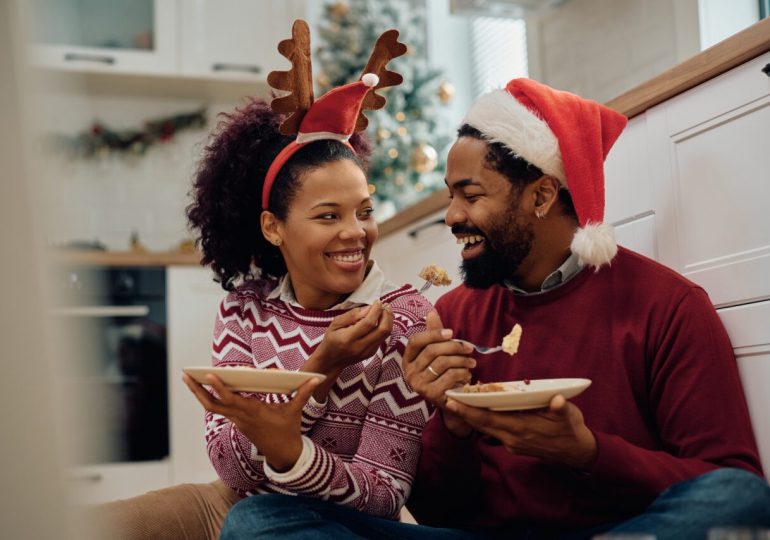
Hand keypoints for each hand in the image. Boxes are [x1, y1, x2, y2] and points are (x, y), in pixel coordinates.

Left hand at [183, 373, 320, 471]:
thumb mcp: (295, 411)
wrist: (282, 454)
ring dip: (199, 393)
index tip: (210, 375)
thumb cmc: (288, 430)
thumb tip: (316, 378)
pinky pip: (218, 409)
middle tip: (186, 375)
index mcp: (253, 411)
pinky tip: (203, 387)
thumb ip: (303, 393)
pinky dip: (209, 398)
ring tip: (188, 378)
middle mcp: (241, 416)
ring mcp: (236, 420)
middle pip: (212, 404)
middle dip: (198, 390)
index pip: (232, 399)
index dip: (219, 388)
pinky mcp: (236, 422)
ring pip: (212, 407)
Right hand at [308, 300, 392, 374]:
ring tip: (386, 311)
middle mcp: (360, 346)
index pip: (368, 323)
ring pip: (385, 334)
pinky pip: (382, 338)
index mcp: (348, 338)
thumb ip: (351, 315)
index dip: (376, 310)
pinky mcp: (371, 353)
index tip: (377, 301)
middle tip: (385, 305)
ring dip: (389, 320)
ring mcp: (367, 352)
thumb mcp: (335, 323)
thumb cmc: (331, 339)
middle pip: (382, 330)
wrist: (331, 361)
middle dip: (387, 315)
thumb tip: (368, 308)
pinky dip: (385, 327)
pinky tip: (381, 320)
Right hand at [402, 310, 475, 436]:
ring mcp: (419, 384)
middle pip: (432, 351)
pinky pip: (449, 377)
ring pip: (442, 363)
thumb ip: (434, 334)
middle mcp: (409, 372)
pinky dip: (462, 373)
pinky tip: (468, 375)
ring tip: (471, 362)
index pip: (416, 341)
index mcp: (408, 359)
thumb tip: (431, 313)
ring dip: (462, 361)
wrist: (450, 401)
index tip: (451, 332)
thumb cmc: (442, 374)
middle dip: (454, 347)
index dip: (433, 334)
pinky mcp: (430, 394)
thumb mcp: (437, 353)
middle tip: (470, 348)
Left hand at [445, 394, 597, 469]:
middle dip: (464, 412)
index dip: (469, 411)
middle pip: (482, 424)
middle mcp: (512, 438)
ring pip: (487, 428)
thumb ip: (560, 408)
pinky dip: (486, 421)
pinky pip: (495, 431)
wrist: (576, 451)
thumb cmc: (570, 429)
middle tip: (448, 399)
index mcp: (521, 428)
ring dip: (473, 417)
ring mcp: (513, 443)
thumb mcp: (569, 416)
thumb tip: (558, 400)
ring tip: (459, 402)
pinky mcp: (515, 445)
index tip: (453, 402)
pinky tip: (481, 410)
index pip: (489, 419)